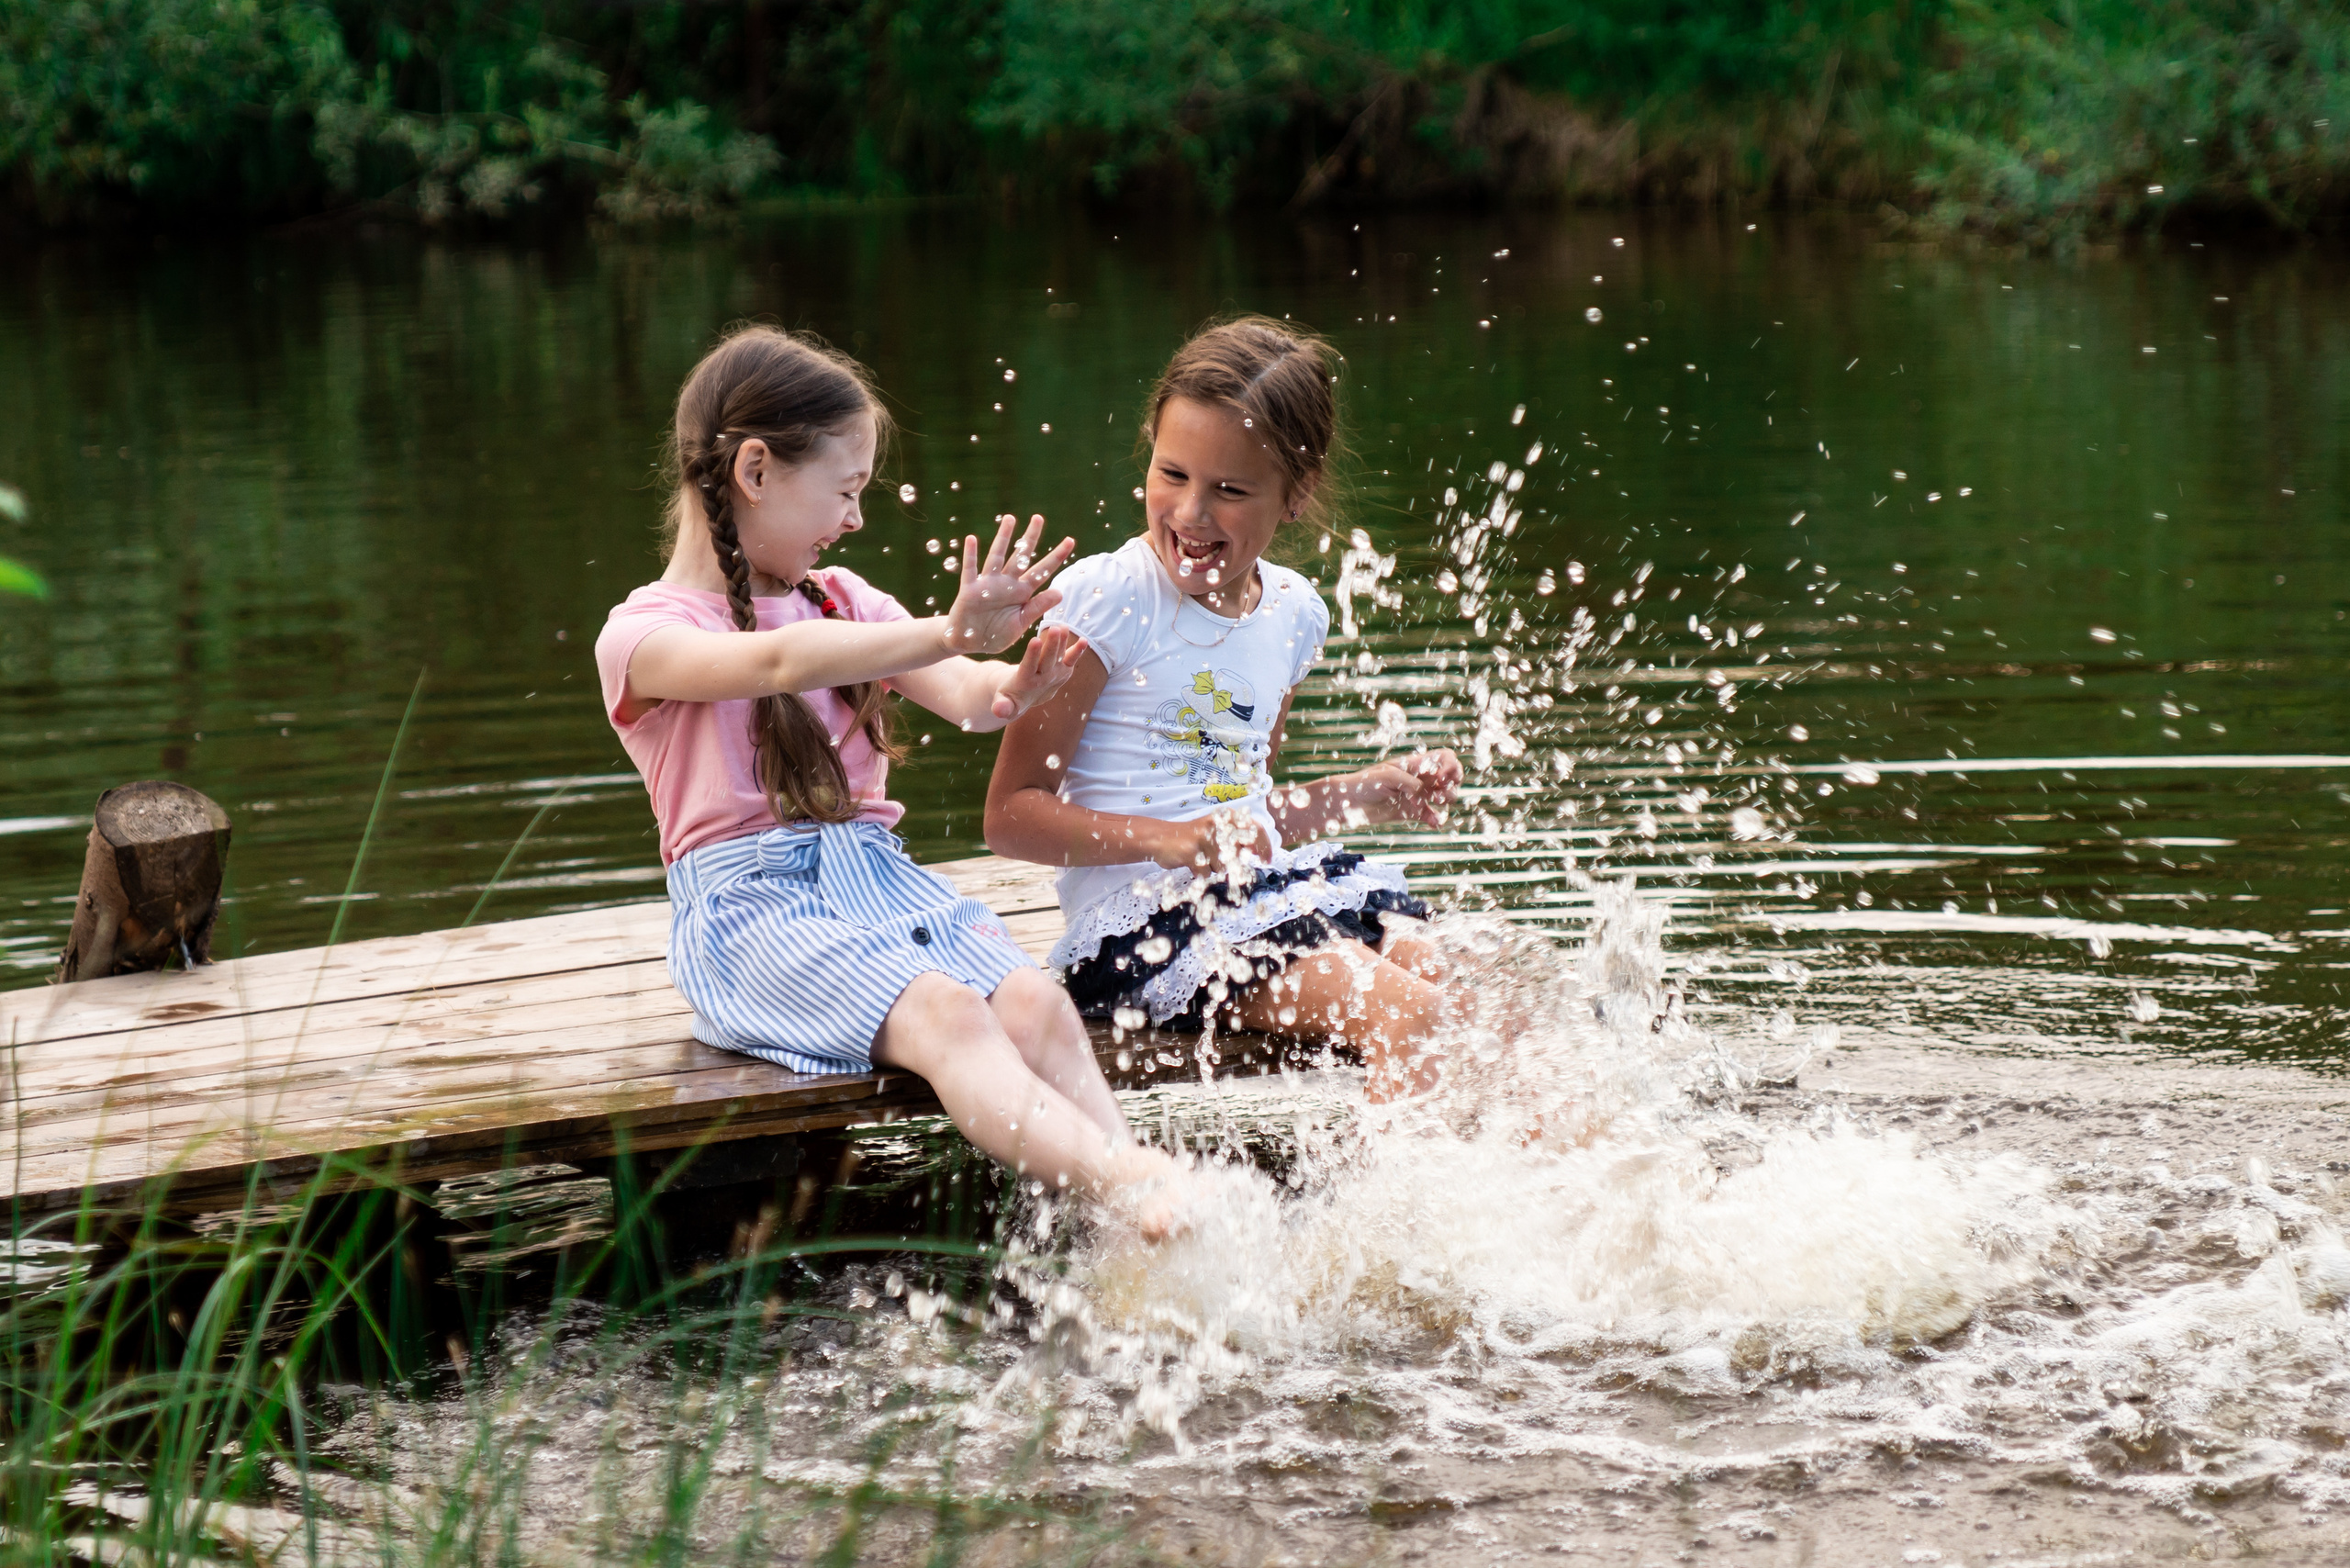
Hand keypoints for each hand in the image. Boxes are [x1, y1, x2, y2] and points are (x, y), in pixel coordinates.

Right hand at [944, 513, 1075, 656]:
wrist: (968, 642)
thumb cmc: (995, 634)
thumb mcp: (1020, 623)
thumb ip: (1038, 607)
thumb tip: (1060, 593)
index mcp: (1022, 592)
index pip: (1042, 571)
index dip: (1056, 557)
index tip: (1070, 541)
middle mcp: (1006, 583)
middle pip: (1020, 556)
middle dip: (1030, 538)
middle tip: (1038, 518)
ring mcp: (988, 584)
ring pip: (997, 556)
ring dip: (1003, 538)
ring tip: (1010, 518)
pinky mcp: (969, 589)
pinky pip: (970, 569)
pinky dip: (970, 555)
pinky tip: (971, 539)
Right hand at [991, 625, 1086, 719]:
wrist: (1026, 699)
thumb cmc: (1009, 695)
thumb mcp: (1002, 700)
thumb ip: (1002, 706)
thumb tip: (998, 711)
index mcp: (1026, 682)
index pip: (1030, 666)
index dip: (1033, 654)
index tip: (1035, 640)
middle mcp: (1043, 678)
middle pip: (1048, 659)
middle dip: (1052, 645)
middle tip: (1054, 629)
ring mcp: (1055, 674)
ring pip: (1059, 655)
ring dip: (1063, 641)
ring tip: (1063, 626)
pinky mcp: (1064, 670)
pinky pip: (1071, 659)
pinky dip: (1078, 651)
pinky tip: (1084, 641)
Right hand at [1150, 807, 1275, 871]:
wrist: (1160, 838)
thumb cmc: (1192, 838)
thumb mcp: (1215, 831)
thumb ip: (1235, 839)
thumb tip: (1256, 854)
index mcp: (1224, 817)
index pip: (1254, 828)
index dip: (1264, 845)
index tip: (1267, 860)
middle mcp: (1217, 825)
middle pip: (1241, 851)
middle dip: (1238, 863)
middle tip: (1231, 867)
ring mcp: (1204, 838)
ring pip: (1223, 866)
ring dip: (1214, 868)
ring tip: (1201, 859)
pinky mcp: (1193, 853)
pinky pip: (1206, 873)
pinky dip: (1200, 874)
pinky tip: (1192, 865)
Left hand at [1347, 747, 1462, 827]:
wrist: (1349, 803)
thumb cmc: (1364, 783)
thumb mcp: (1386, 776)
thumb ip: (1408, 782)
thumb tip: (1423, 793)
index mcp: (1415, 764)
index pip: (1445, 758)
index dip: (1450, 766)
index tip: (1440, 778)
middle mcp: (1420, 778)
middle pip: (1452, 776)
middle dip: (1453, 784)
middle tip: (1439, 792)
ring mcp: (1418, 795)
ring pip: (1446, 795)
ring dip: (1447, 800)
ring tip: (1435, 803)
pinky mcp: (1413, 813)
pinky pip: (1433, 816)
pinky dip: (1437, 819)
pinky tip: (1434, 823)